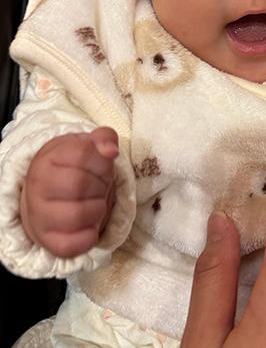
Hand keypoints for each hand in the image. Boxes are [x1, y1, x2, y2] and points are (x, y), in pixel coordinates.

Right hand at [20, 127, 117, 257]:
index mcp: (48, 158)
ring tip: (96, 204)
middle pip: (80, 184)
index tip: (103, 167)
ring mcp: (39, 215)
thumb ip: (104, 138)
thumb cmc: (74, 168)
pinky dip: (90, 236)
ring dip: (98, 210)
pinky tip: (90, 224)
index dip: (102, 161)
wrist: (48, 196)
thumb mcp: (88, 146)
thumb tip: (110, 150)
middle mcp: (37, 186)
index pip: (83, 154)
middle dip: (101, 185)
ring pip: (77, 215)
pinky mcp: (47, 241)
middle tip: (101, 187)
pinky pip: (72, 245)